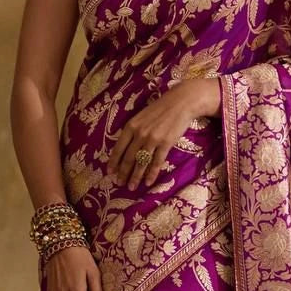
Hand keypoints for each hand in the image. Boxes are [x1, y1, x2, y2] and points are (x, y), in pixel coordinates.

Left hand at [107, 77, 220, 191]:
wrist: (180, 102)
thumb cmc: (160, 109)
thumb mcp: (141, 116)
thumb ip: (133, 130)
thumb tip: (126, 147)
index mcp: (131, 126)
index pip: (119, 148)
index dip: (114, 162)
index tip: (110, 172)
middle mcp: (139, 133)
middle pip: (128, 158)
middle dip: (123, 173)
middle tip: (119, 184)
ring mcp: (152, 139)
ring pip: (141, 162)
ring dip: (135, 177)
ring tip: (131, 187)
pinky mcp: (166, 143)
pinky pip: (156, 162)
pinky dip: (152, 173)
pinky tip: (148, 182)